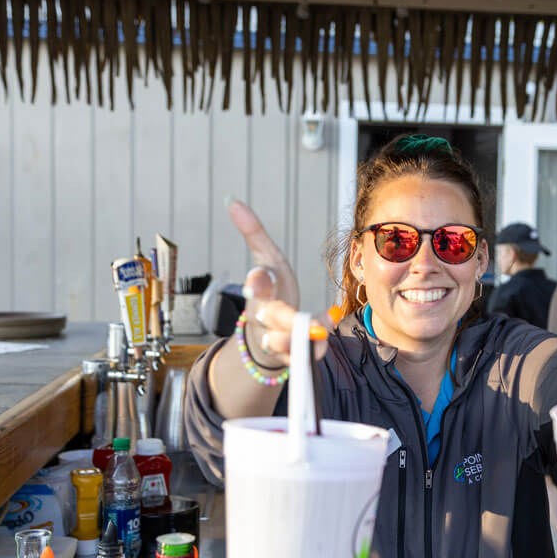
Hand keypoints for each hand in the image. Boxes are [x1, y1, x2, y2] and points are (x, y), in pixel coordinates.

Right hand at [227, 199, 329, 363]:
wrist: (266, 336)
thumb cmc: (272, 291)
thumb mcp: (266, 260)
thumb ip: (253, 234)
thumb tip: (232, 201)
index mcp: (259, 291)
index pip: (256, 284)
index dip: (257, 282)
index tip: (256, 281)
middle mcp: (264, 316)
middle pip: (270, 316)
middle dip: (281, 316)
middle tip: (296, 321)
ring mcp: (276, 337)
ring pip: (282, 342)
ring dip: (296, 338)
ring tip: (316, 331)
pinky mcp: (291, 356)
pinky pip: (304, 356)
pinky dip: (316, 349)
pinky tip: (325, 339)